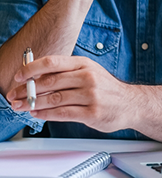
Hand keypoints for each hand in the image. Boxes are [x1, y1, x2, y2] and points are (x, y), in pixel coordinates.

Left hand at [7, 55, 132, 132]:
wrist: (130, 103)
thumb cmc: (105, 88)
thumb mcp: (89, 72)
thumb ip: (66, 74)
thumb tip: (36, 77)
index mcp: (84, 64)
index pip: (53, 62)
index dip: (31, 69)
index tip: (18, 76)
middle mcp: (88, 77)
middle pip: (50, 82)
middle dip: (27, 90)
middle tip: (13, 95)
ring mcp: (91, 95)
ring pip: (54, 99)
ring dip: (33, 104)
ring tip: (21, 107)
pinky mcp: (92, 112)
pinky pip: (62, 113)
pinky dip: (46, 114)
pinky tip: (37, 114)